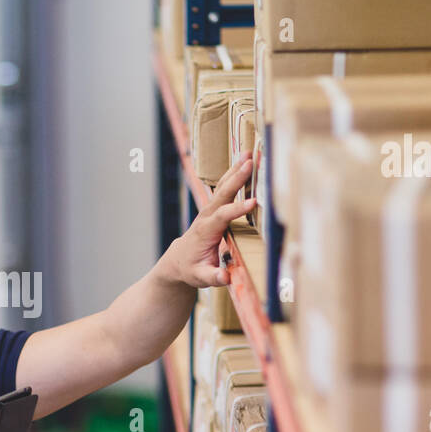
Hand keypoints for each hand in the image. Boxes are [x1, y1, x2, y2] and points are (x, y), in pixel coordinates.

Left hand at [165, 150, 258, 287]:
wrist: (177, 261)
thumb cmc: (190, 269)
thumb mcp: (200, 277)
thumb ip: (212, 277)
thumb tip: (225, 278)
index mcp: (205, 232)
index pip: (222, 217)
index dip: (236, 209)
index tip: (253, 202)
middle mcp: (206, 217)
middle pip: (222, 194)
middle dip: (236, 178)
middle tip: (250, 163)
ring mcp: (209, 210)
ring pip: (222, 187)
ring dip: (235, 170)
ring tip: (248, 153)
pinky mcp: (213, 208)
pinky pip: (224, 188)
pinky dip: (234, 174)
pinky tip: (244, 161)